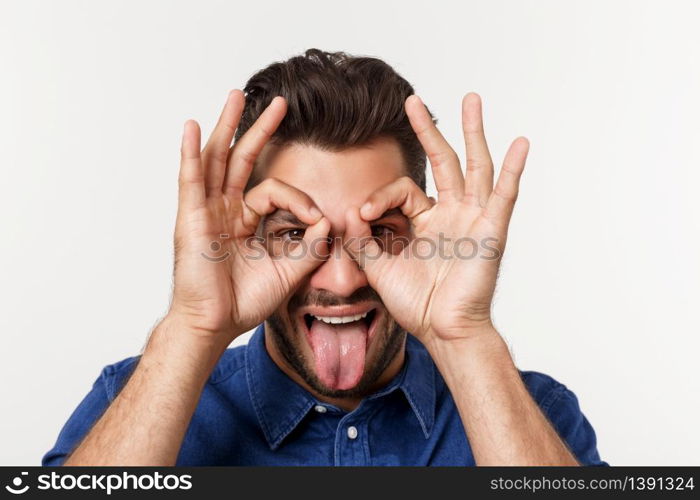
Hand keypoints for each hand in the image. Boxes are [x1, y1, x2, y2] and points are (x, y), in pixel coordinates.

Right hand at [169, 91, 329, 345]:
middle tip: (279, 103)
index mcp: (244, 222)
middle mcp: (224, 210)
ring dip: (227, 126)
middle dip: (260, 129)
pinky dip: (190, 153)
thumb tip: (330, 222)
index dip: (300, 200)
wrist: (215, 325)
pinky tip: (192, 127)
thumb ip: (310, 247)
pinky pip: (190, 180)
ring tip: (236, 96)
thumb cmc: (243, 302)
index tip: (319, 219)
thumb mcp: (288, 272)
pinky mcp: (190, 218)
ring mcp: (205, 211)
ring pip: (217, 159)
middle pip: (241, 159)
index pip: (275, 191)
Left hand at [345, 93, 528, 343]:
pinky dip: (513, 171)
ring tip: (472, 100)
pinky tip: (520, 144)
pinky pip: (504, 197)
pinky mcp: (491, 231)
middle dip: (429, 131)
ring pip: (475, 167)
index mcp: (427, 222)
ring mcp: (473, 219)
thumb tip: (349, 213)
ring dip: (473, 133)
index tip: (362, 213)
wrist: (440, 331)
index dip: (380, 196)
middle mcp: (452, 214)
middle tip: (413, 101)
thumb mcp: (379, 268)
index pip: (404, 191)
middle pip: (443, 162)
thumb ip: (363, 241)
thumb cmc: (415, 303)